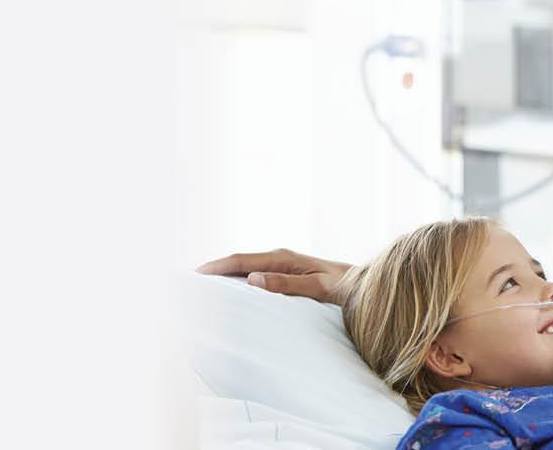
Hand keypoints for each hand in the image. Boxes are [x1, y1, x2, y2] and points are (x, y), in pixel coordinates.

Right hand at [195, 249, 352, 304]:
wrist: (367, 285)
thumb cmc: (346, 288)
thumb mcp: (319, 287)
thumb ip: (288, 284)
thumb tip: (252, 279)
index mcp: (283, 258)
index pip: (240, 260)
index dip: (215, 267)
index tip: (193, 274)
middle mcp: (280, 258)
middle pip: (237, 262)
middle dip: (212, 270)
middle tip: (186, 283)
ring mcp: (282, 266)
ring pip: (244, 269)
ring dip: (223, 277)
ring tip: (200, 289)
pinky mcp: (286, 276)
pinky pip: (255, 277)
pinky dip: (238, 282)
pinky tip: (230, 294)